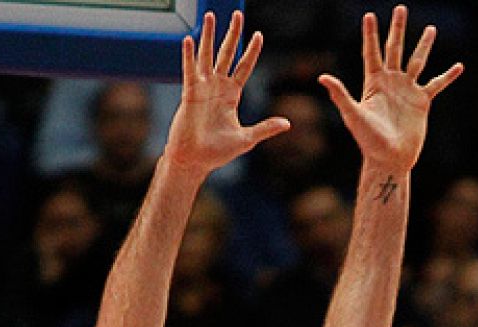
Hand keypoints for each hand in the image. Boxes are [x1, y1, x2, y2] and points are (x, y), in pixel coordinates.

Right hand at [164, 12, 290, 178]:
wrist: (195, 160)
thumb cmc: (218, 152)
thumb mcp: (247, 139)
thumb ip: (266, 128)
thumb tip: (288, 124)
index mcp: (231, 95)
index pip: (244, 67)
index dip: (251, 51)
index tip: (259, 35)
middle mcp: (217, 87)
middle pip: (227, 54)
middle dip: (232, 34)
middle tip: (237, 15)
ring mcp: (203, 88)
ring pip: (207, 56)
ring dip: (208, 36)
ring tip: (210, 16)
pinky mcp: (190, 94)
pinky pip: (190, 70)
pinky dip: (189, 55)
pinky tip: (189, 40)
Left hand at [318, 7, 463, 173]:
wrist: (390, 159)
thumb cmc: (368, 141)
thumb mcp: (353, 115)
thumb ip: (340, 95)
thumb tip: (322, 77)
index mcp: (373, 82)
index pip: (372, 52)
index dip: (370, 34)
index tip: (369, 15)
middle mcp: (391, 82)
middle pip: (395, 49)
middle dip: (398, 29)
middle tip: (401, 9)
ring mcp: (407, 90)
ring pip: (417, 61)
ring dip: (424, 45)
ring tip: (431, 29)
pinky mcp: (422, 102)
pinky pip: (437, 84)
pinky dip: (448, 76)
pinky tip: (459, 67)